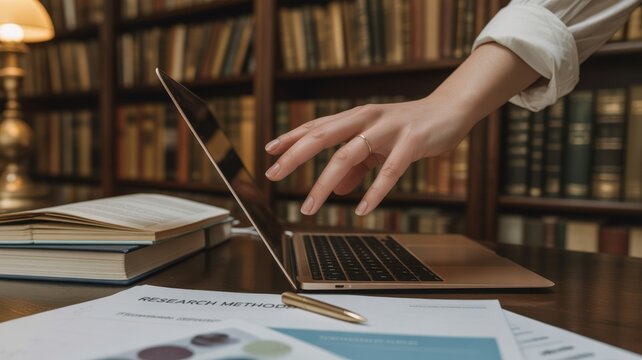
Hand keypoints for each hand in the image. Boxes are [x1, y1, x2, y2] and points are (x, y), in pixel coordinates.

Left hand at [264, 95, 475, 215]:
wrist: (449, 111)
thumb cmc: (409, 127)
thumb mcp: (378, 145)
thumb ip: (358, 165)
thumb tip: (338, 189)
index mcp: (356, 117)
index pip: (317, 126)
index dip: (292, 137)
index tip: (269, 152)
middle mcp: (366, 118)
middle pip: (323, 135)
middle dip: (296, 156)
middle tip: (274, 175)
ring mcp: (388, 129)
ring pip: (349, 155)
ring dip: (325, 183)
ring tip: (310, 207)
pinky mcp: (411, 141)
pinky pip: (390, 170)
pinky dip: (374, 191)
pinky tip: (362, 209)